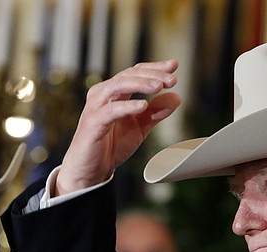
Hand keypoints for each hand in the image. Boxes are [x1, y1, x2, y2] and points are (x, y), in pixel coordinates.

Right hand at [55, 60, 180, 195]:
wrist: (91, 170)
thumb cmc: (111, 146)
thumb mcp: (140, 127)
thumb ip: (155, 112)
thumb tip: (176, 97)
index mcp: (114, 93)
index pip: (135, 72)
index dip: (154, 68)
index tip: (174, 66)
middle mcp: (103, 94)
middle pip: (129, 75)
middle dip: (152, 75)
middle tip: (171, 79)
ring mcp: (96, 106)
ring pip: (119, 86)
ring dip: (141, 84)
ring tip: (159, 86)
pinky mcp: (93, 122)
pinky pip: (111, 110)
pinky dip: (127, 106)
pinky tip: (142, 105)